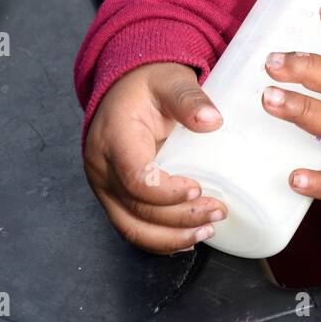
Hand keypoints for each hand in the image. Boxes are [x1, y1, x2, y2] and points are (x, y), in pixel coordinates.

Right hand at [83, 62, 228, 254]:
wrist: (124, 90)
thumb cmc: (147, 86)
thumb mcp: (170, 81)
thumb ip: (189, 99)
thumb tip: (213, 121)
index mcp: (114, 138)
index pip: (134, 177)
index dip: (166, 192)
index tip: (198, 188)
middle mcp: (102, 167)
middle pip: (137, 208)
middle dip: (180, 218)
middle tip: (218, 211)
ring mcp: (105, 186)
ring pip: (132, 227)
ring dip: (171, 237)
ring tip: (207, 230)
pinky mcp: (114, 196)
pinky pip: (132, 227)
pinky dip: (160, 240)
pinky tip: (188, 239)